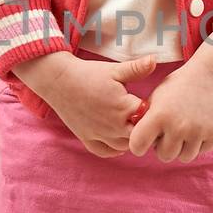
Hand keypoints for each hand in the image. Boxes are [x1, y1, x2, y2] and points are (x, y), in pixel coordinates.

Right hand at [39, 52, 158, 157]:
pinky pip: (105, 152)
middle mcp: (113, 126)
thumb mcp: (114, 70)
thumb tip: (154, 60)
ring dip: (129, 138)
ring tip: (130, 125)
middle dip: (142, 128)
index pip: (148, 118)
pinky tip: (117, 138)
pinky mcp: (86, 138)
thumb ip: (137, 68)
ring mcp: (99, 134)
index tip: (151, 105)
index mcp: (123, 108)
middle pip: (138, 136)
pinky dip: (113, 149)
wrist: (58, 81)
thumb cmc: (88, 74)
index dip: (152, 112)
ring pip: (124, 147)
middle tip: (141, 117)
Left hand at [127, 60, 212, 161]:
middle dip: (164, 147)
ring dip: (182, 147)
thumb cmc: (179, 86)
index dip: (138, 146)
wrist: (211, 75)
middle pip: (164, 156)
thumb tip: (138, 143)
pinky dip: (198, 144)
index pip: (138, 146)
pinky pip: (200, 152)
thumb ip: (146, 119)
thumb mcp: (157, 97)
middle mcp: (178, 126)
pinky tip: (198, 127)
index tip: (143, 142)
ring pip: (184, 157)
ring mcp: (198, 132)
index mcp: (159, 115)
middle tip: (169, 132)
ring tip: (184, 130)